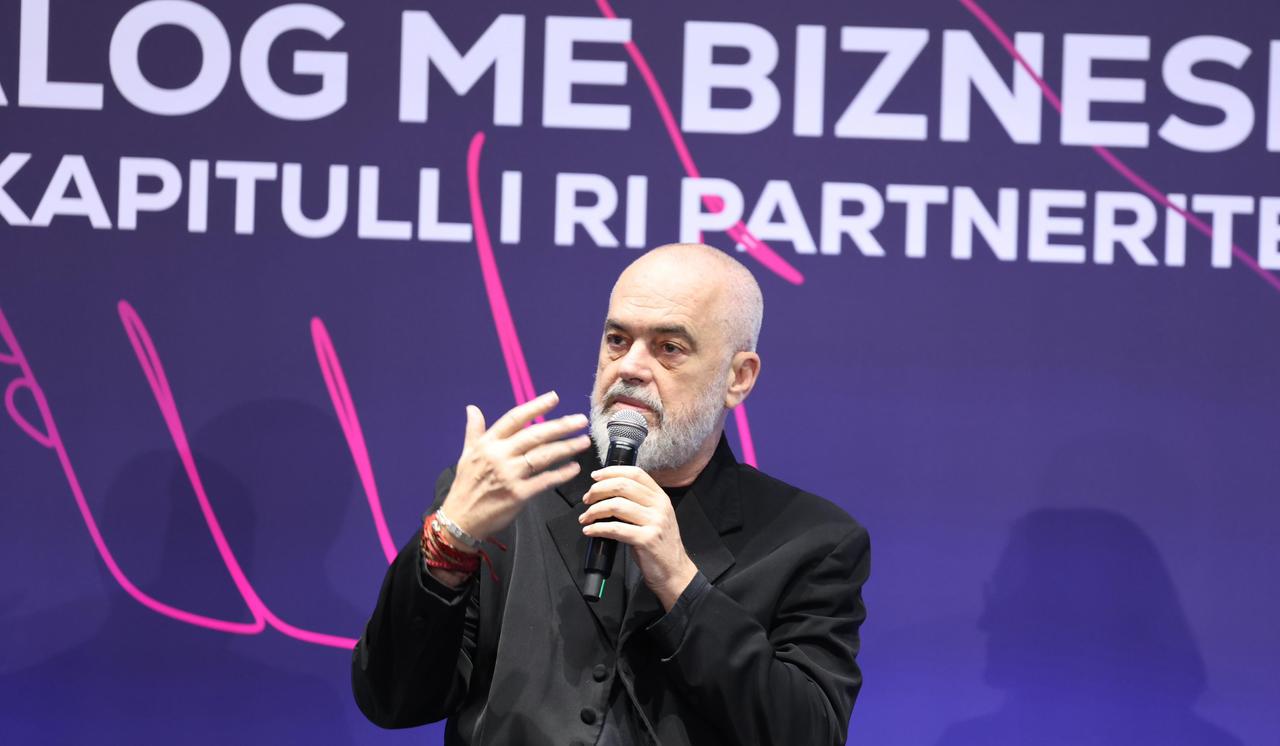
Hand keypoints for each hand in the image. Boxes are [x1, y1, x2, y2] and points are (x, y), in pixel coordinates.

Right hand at [439, 391, 590, 541]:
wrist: (460, 519)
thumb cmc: (465, 486)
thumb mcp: (466, 455)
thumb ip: (474, 431)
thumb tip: (473, 408)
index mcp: (488, 444)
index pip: (515, 419)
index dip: (536, 407)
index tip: (554, 398)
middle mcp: (499, 456)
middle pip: (535, 435)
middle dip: (561, 426)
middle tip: (580, 420)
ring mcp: (509, 475)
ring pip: (544, 456)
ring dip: (567, 448)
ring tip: (584, 441)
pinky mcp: (518, 494)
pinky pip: (545, 480)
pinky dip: (561, 474)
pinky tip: (574, 468)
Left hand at [579, 466, 698, 610]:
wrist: (674, 571)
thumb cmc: (660, 545)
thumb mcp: (655, 517)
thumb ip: (638, 502)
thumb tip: (608, 493)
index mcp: (660, 497)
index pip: (635, 473)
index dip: (612, 471)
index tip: (595, 476)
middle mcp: (659, 506)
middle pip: (623, 486)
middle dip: (598, 490)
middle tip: (587, 499)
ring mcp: (654, 522)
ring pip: (616, 505)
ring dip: (594, 510)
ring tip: (586, 518)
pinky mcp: (646, 539)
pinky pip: (615, 529)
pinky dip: (598, 528)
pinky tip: (590, 531)